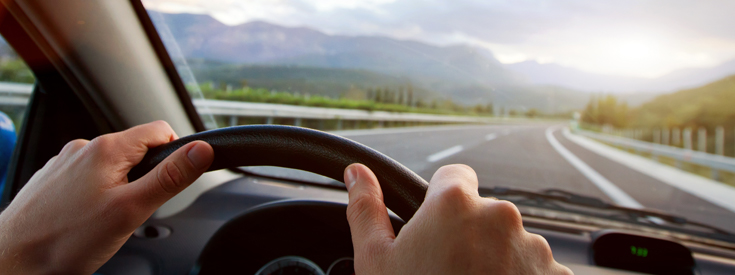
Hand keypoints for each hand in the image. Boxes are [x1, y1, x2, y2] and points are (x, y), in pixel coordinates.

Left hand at [0, 121, 213, 273]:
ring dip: (120, 188)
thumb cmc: (66, 240)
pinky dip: (96, 196)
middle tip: (133, 211)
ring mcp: (64, 164)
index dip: (175, 154)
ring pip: (112, 167)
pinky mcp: (52, 181)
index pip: (160, 130)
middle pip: (137, 150)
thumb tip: (201, 151)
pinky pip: (88, 180)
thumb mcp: (132, 210)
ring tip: (106, 220)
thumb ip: (170, 178)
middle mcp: (83, 148)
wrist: (13, 262)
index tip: (171, 182)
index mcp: (106, 149)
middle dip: (145, 178)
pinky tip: (85, 220)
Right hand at [343, 163, 572, 273]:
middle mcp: (500, 216)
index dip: (441, 200)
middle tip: (446, 270)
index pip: (455, 175)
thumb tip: (357, 174)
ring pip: (509, 241)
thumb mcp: (376, 261)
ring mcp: (533, 247)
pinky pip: (533, 268)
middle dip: (468, 234)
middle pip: (483, 212)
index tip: (435, 226)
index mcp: (455, 204)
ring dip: (495, 259)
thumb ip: (366, 209)